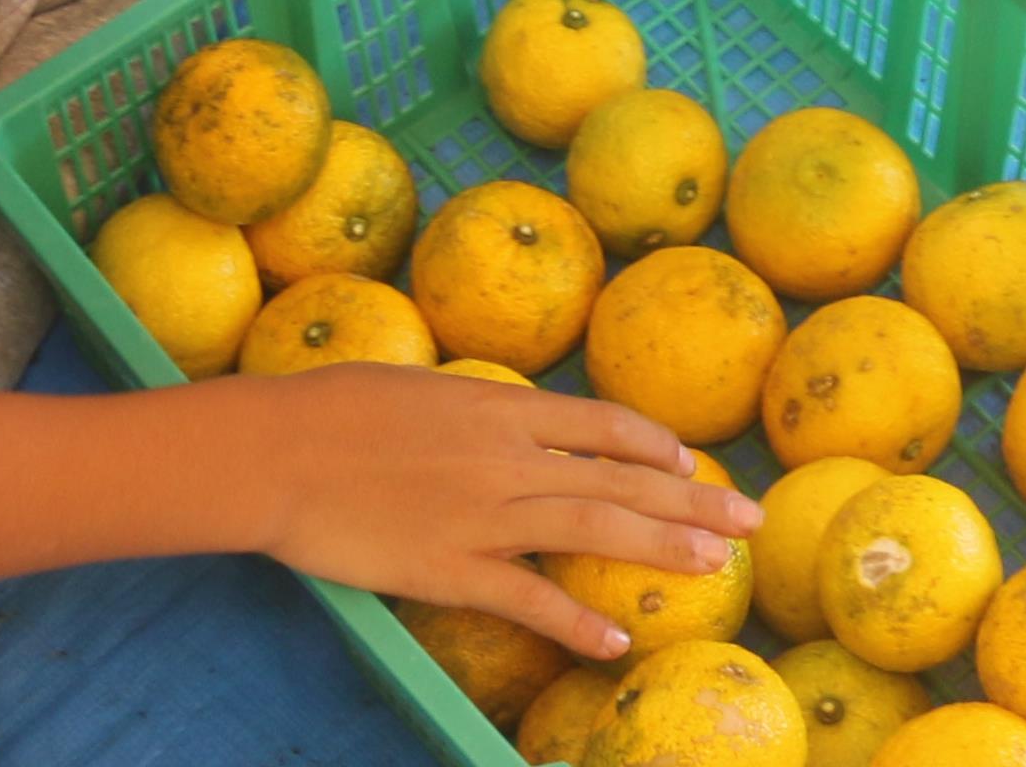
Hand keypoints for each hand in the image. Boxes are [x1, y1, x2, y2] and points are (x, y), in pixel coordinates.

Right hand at [248, 371, 750, 655]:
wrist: (276, 450)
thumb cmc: (332, 409)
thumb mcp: (420, 386)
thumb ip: (472, 407)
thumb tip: (503, 413)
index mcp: (500, 406)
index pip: (603, 424)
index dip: (656, 444)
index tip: (692, 460)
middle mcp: (508, 456)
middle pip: (621, 477)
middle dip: (693, 497)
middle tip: (749, 518)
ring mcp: (483, 514)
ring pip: (594, 528)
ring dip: (661, 546)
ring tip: (715, 565)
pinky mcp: (448, 568)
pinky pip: (526, 598)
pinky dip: (574, 622)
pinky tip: (615, 640)